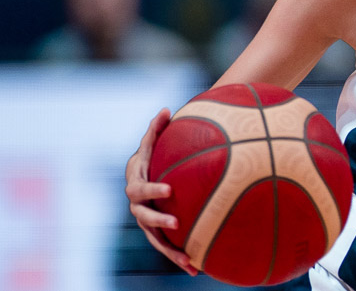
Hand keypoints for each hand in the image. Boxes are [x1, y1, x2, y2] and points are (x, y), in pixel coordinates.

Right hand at [124, 108, 197, 276]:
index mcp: (136, 182)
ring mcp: (146, 220)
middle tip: (176, 224)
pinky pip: (167, 247)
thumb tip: (166, 110)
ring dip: (170, 250)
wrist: (146, 174)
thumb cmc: (152, 154)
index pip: (140, 188)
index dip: (152, 190)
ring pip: (155, 239)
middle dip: (159, 221)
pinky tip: (198, 268)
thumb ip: (156, 129)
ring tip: (189, 261)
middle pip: (143, 217)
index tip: (169, 189)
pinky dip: (179, 257)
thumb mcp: (152, 142)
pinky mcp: (158, 232)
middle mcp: (137, 204)